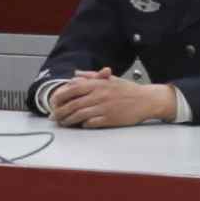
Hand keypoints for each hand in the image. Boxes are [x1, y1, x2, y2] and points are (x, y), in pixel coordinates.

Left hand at [43, 72, 178, 128]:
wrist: (146, 100)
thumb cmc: (128, 90)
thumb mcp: (110, 79)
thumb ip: (91, 76)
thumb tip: (75, 74)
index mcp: (98, 84)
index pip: (72, 89)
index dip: (60, 96)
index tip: (54, 101)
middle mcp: (99, 96)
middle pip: (73, 104)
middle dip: (60, 111)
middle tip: (54, 116)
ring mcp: (104, 108)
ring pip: (79, 115)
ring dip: (68, 120)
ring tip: (63, 123)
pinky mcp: (109, 119)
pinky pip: (91, 123)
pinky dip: (83, 124)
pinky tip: (79, 125)